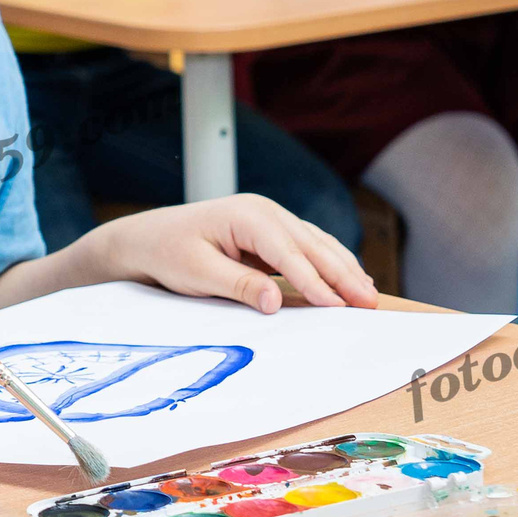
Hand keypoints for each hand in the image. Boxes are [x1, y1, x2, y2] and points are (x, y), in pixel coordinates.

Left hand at [89, 194, 376, 312]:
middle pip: (312, 245)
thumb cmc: (168, 252)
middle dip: (342, 275)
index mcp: (246, 215)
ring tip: (368, 295)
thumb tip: (276, 301)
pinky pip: (308, 247)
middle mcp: (264, 211)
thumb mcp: (197, 273)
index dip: (315, 279)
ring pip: (316, 244)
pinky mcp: (271, 233)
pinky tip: (349, 279)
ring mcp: (270, 218)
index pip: (289, 251)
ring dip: (343, 269)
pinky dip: (330, 263)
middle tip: (369, 304)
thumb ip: (239, 285)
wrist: (148, 238)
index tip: (337, 305)